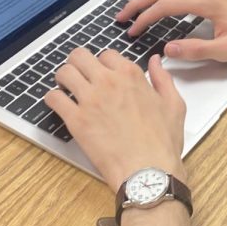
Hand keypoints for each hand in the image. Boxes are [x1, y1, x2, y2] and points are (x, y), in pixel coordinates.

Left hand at [46, 50, 185, 188]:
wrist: (148, 171)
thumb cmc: (162, 142)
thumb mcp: (174, 105)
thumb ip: (163, 78)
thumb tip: (155, 61)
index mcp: (131, 75)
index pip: (107, 54)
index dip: (102, 63)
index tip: (101, 73)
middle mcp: (108, 82)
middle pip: (80, 56)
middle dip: (77, 63)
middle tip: (78, 75)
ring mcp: (90, 100)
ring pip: (64, 72)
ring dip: (63, 78)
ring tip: (66, 88)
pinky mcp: (76, 120)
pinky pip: (53, 98)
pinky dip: (52, 99)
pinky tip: (58, 105)